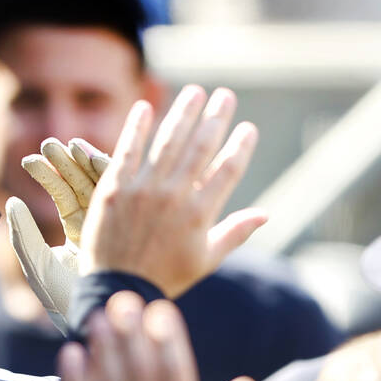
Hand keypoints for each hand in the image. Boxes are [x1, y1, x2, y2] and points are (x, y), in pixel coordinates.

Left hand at [8, 138, 106, 332]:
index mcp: (80, 232)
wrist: (101, 317)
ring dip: (85, 161)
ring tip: (67, 144)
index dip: (49, 176)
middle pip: (84, 184)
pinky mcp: (135, 222)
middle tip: (49, 144)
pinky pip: (125, 191)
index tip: (31, 159)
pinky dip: (109, 172)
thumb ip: (23, 235)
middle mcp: (101, 224)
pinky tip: (92, 155)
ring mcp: (121, 222)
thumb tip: (13, 203)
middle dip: (67, 162)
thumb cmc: (67, 298)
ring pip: (103, 183)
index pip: (65, 196)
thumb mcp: (38, 265)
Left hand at [80, 85, 265, 297]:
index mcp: (200, 214)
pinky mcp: (113, 189)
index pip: (228, 170)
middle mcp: (174, 197)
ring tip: (195, 92)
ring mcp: (143, 191)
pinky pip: (127, 152)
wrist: (117, 289)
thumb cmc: (164, 277)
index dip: (240, 146)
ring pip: (168, 143)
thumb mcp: (206, 260)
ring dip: (183, 113)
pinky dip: (136, 128)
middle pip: (201, 147)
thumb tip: (266, 214)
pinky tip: (145, 106)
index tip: (248, 128)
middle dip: (216, 118)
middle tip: (225, 95)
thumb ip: (235, 233)